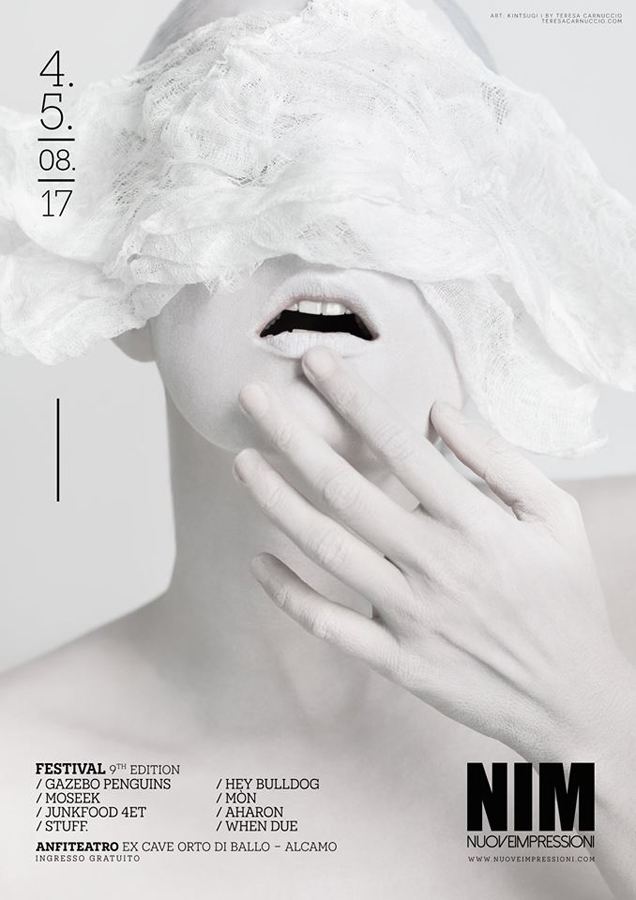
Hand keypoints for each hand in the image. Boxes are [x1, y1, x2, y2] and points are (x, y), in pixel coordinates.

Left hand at [234, 346, 620, 758]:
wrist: (574, 700)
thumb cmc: (567, 597)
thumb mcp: (556, 516)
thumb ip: (499, 458)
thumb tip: (438, 410)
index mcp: (477, 521)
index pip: (400, 445)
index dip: (351, 398)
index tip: (315, 362)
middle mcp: (437, 562)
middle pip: (347, 489)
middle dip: (292, 436)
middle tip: (252, 396)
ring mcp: (413, 614)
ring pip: (328, 548)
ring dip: (277, 502)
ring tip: (242, 462)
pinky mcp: (398, 659)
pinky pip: (329, 624)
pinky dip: (289, 594)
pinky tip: (257, 562)